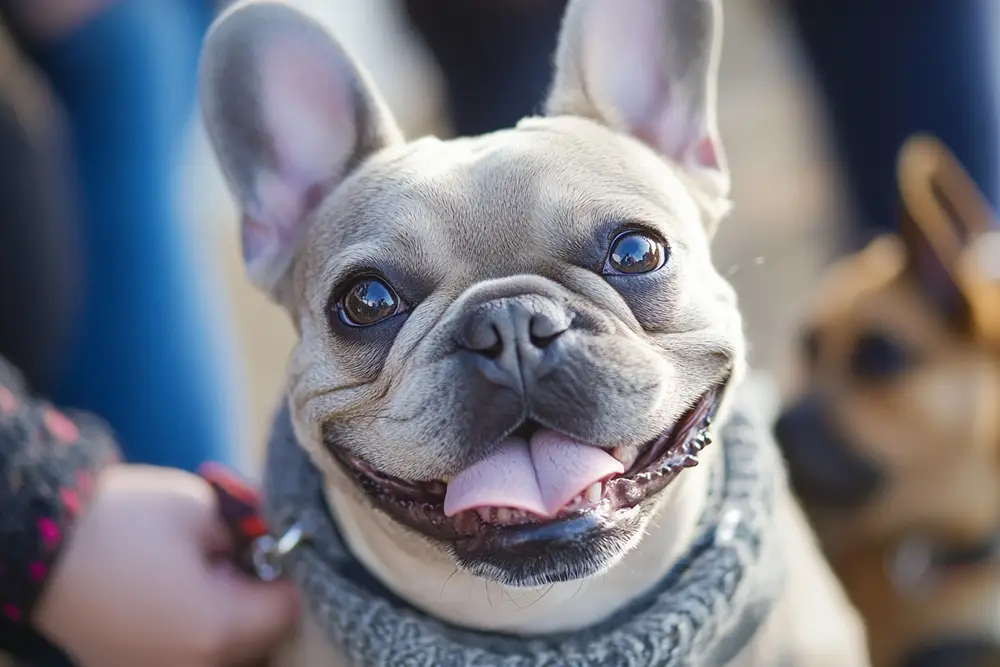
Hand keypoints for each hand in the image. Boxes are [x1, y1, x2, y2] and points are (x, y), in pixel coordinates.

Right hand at [33, 465, 300, 666]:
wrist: (40, 544)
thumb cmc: (126, 521)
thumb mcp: (206, 511)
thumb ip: (256, 533)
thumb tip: (279, 546)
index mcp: (217, 631)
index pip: (289, 609)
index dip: (289, 570)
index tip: (276, 542)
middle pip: (262, 635)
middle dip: (261, 593)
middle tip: (240, 551)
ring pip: (230, 647)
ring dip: (233, 612)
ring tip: (207, 568)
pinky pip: (193, 651)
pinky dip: (199, 625)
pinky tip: (181, 591)